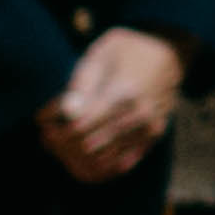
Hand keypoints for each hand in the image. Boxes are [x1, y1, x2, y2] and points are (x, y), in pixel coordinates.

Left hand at [40, 27, 186, 182]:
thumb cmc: (128, 49)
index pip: (80, 126)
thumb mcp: (101, 53)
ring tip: (62, 142)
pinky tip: (82, 150)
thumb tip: (64, 113)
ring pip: (101, 161)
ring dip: (75, 157)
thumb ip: (81, 82)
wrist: (171, 52)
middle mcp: (139, 115)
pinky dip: (96, 165)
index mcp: (123, 91)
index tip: (43, 121)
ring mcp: (148, 129)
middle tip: (48, 132)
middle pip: (87, 146)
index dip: (55, 128)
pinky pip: (119, 166)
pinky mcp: (152, 138)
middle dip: (61, 143)